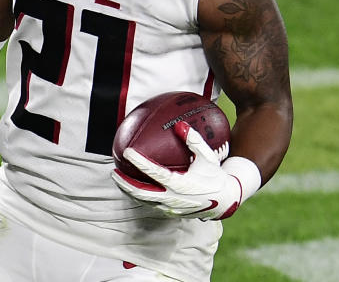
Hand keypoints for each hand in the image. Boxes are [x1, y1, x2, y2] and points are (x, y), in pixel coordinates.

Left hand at [111, 121, 243, 219]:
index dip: (139, 162)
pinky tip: (133, 186)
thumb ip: (194, 140)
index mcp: (180, 184)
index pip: (154, 173)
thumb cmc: (214, 175)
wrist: (225, 200)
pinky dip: (139, 196)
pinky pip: (151, 204)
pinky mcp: (171, 212)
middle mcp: (173, 198)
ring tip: (118, 179)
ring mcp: (171, 207)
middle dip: (125, 183)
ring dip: (129, 191)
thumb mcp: (207, 156)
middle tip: (114, 171)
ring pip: (144, 201)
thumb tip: (180, 124)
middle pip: (141, 193)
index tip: (127, 152)